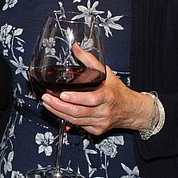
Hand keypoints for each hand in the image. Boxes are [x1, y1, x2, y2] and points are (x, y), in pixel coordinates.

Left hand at [40, 45, 154, 135]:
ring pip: (76, 120)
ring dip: (59, 112)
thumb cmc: (117, 91)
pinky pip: (79, 125)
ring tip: (47, 103)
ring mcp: (100, 122)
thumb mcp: (106, 73)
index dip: (76, 98)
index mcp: (107, 96)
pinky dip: (66, 119)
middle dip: (59, 106)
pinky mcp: (97, 129)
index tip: (62, 95)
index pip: (91, 99)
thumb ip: (90, 60)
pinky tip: (58, 111)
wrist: (130, 110)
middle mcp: (104, 111)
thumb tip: (76, 48)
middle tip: (47, 98)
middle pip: (78, 112)